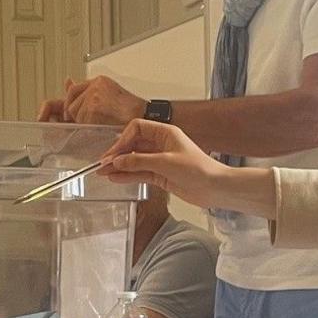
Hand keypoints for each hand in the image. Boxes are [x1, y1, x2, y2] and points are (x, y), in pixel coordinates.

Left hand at [37, 76, 145, 126]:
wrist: (145, 117)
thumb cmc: (131, 112)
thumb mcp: (107, 96)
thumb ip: (84, 91)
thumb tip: (67, 82)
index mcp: (98, 82)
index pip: (72, 91)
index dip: (63, 105)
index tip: (56, 115)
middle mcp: (94, 86)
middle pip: (70, 105)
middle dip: (75, 117)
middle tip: (92, 123)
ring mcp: (93, 96)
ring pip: (74, 114)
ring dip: (84, 124)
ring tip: (103, 124)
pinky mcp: (93, 107)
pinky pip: (81, 122)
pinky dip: (89, 129)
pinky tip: (103, 126)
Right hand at [97, 119, 274, 221]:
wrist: (215, 188)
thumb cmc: (199, 169)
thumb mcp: (165, 163)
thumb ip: (139, 162)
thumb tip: (117, 161)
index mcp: (165, 133)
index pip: (136, 129)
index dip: (123, 140)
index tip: (113, 154)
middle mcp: (161, 144)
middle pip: (133, 145)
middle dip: (117, 154)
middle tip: (102, 164)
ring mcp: (160, 160)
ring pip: (134, 161)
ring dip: (120, 166)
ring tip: (103, 173)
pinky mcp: (161, 175)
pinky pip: (140, 173)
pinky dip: (128, 176)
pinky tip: (116, 179)